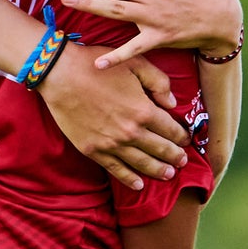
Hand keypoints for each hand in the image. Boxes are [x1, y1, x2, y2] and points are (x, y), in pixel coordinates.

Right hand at [38, 48, 188, 189]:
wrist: (61, 75)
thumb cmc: (98, 66)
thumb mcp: (136, 63)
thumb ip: (159, 82)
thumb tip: (173, 103)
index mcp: (144, 110)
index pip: (171, 129)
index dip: (182, 136)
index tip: (186, 140)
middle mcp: (130, 132)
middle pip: (160, 149)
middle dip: (175, 156)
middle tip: (182, 162)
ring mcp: (111, 144)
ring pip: (142, 163)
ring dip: (158, 170)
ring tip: (168, 175)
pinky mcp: (93, 150)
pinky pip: (116, 169)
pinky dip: (129, 179)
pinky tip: (139, 184)